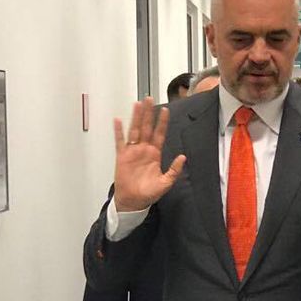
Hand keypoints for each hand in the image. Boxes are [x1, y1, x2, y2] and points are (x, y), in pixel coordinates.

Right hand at [113, 97, 185, 211]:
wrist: (133, 201)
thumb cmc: (148, 193)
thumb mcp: (166, 183)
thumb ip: (174, 170)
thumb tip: (183, 157)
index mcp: (155, 154)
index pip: (159, 134)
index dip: (162, 122)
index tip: (165, 110)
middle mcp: (144, 149)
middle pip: (146, 127)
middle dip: (148, 113)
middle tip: (149, 99)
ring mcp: (133, 151)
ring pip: (134, 130)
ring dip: (136, 117)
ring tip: (137, 104)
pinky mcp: (122, 156)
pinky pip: (120, 141)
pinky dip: (119, 131)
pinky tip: (118, 120)